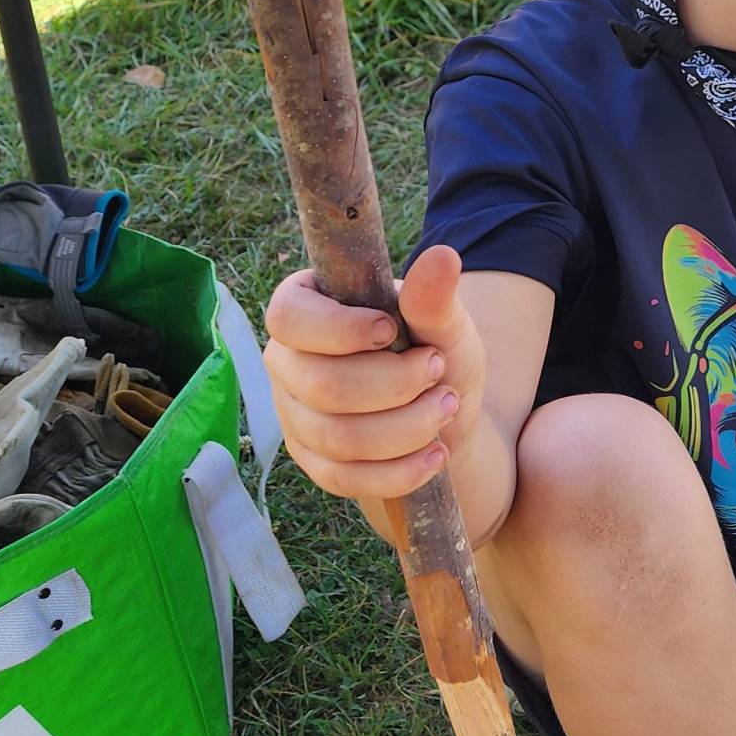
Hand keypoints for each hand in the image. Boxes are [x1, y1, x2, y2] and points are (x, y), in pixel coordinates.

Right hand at [263, 245, 484, 524]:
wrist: (444, 411)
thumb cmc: (435, 350)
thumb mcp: (444, 322)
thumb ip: (435, 299)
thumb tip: (442, 257)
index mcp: (305, 307)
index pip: (289, 318)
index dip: (339, 330)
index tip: (390, 330)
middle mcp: (287, 361)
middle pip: (322, 386)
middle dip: (396, 385)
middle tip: (441, 372)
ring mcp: (294, 415)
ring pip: (336, 437)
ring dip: (407, 427)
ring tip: (448, 407)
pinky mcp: (312, 462)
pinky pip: (343, 478)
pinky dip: (398, 471)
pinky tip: (437, 454)